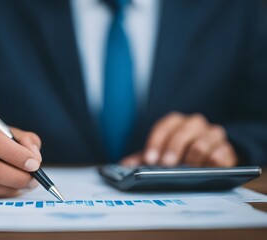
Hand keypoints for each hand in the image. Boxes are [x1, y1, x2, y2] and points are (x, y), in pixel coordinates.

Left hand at [121, 112, 236, 167]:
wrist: (210, 156)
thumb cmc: (181, 154)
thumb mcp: (161, 155)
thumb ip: (142, 159)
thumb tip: (124, 165)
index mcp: (176, 122)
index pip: (165, 126)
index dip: (156, 142)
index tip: (150, 159)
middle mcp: (195, 124)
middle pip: (184, 131)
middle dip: (174, 149)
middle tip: (166, 165)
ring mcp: (212, 135)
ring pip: (203, 142)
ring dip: (192, 158)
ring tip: (186, 171)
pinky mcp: (226, 149)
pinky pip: (220, 153)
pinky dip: (211, 162)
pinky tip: (205, 170)